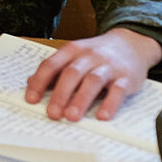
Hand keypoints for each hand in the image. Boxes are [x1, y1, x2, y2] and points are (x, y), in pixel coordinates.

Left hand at [25, 28, 161, 120]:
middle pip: (71, 74)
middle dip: (60, 94)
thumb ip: (55, 68)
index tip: (31, 100)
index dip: (39, 82)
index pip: (51, 65)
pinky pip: (118, 91)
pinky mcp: (127, 77)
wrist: (131, 43)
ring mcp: (109, 66)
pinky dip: (110, 104)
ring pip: (93, 81)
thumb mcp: (74, 55)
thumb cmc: (96, 54)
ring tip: (71, 117)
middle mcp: (89, 56)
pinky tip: (102, 117)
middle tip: (52, 114)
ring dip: (81, 100)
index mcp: (72, 50)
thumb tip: (30, 82)